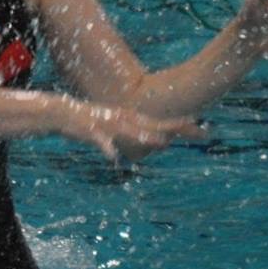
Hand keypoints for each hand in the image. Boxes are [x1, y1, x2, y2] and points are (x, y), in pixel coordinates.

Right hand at [64, 100, 204, 162]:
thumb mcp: (123, 127)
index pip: (163, 123)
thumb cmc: (96, 122)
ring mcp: (109, 124)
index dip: (183, 126)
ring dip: (145, 137)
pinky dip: (106, 148)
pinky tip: (112, 156)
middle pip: (155, 125)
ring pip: (130, 132)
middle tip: (199, 130)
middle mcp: (126, 119)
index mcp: (133, 119)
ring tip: (161, 142)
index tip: (204, 129)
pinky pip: (100, 141)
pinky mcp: (91, 131)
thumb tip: (164, 142)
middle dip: (176, 128)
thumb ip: (142, 134)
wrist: (63, 112)